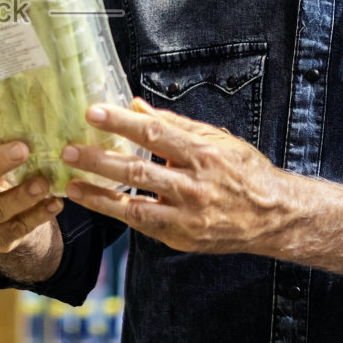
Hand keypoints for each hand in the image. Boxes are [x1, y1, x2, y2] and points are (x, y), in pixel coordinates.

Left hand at [61, 98, 289, 254]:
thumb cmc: (243, 171)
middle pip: (138, 170)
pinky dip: (116, 213)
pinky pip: (142, 225)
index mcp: (203, 154)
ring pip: (134, 205)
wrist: (273, 217)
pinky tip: (93, 202)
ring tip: (70, 184)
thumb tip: (136, 105)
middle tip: (68, 149)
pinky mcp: (181, 238)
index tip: (93, 112)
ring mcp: (187, 216)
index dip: (122, 122)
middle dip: (99, 160)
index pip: (155, 133)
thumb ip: (175, 124)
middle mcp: (194, 186)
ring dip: (98, 195)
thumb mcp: (217, 139)